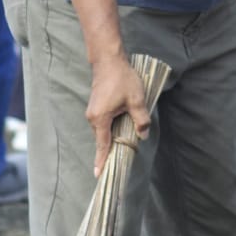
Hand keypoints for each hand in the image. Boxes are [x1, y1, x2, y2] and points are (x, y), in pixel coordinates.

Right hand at [86, 54, 150, 176]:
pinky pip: (103, 123)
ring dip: (112, 137)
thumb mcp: (136, 100)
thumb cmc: (122, 79)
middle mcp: (93, 117)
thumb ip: (141, 119)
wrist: (109, 61)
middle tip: (120, 161)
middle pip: (103, 139)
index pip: (102, 145)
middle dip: (110, 150)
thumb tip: (142, 135)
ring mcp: (93, 112)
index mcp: (101, 118)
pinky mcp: (96, 107)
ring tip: (124, 143)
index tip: (98, 175)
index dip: (102, 160)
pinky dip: (110, 129)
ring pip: (103, 131)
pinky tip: (121, 127)